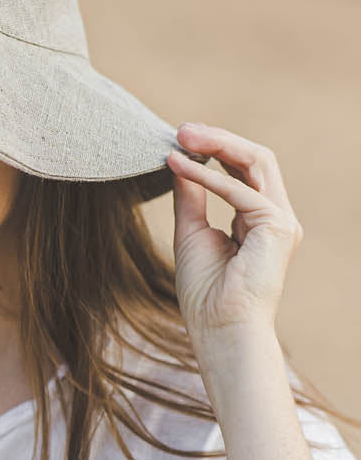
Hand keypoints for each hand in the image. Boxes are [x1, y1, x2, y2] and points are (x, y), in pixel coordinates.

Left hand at [167, 123, 302, 349]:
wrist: (220, 329)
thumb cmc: (206, 293)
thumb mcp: (191, 233)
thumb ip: (190, 196)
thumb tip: (178, 161)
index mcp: (259, 220)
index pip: (244, 170)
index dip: (214, 150)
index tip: (179, 140)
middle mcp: (276, 217)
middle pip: (255, 159)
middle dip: (218, 139)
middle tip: (181, 129)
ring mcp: (282, 221)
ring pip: (257, 162)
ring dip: (218, 144)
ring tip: (182, 135)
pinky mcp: (279, 227)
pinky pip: (240, 191)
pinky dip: (207, 176)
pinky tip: (180, 166)